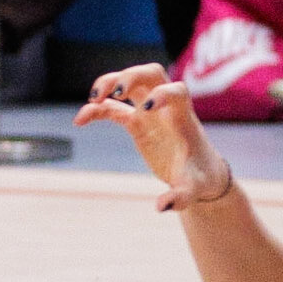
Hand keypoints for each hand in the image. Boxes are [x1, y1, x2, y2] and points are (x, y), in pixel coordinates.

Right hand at [73, 66, 232, 212]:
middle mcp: (166, 110)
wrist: (202, 174)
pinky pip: (113, 108)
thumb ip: (181, 197)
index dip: (163, 93)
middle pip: (152, 73)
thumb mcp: (193, 190)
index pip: (178, 92)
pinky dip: (96, 110)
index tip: (147, 107)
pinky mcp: (137, 123)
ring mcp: (150, 113)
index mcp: (183, 119)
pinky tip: (80, 121)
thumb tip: (162, 207)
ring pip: (130, 83)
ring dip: (110, 82)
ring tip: (93, 99)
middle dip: (132, 75)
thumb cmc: (200, 178)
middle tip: (117, 92)